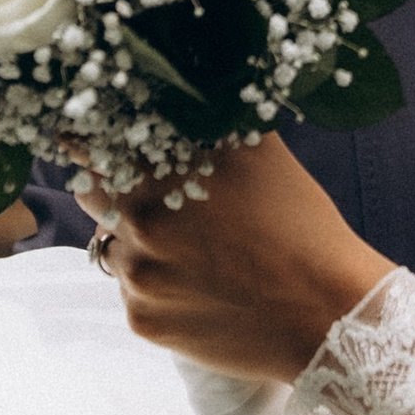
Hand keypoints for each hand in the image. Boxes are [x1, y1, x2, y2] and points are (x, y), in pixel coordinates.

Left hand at [84, 135, 387, 382]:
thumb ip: (208, 119)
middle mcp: (136, 223)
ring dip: (135, 241)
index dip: (90, 137)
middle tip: (147, 193)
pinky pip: (132, 295)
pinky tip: (201, 286)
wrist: (329, 315)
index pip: (85, 144)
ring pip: (110, 247)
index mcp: (159, 173)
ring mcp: (136, 277)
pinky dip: (156, 287)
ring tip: (190, 248)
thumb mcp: (260, 154)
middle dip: (110, 188)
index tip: (96, 136)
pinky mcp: (144, 322)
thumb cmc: (303, 228)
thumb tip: (177, 91)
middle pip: (89, 193)